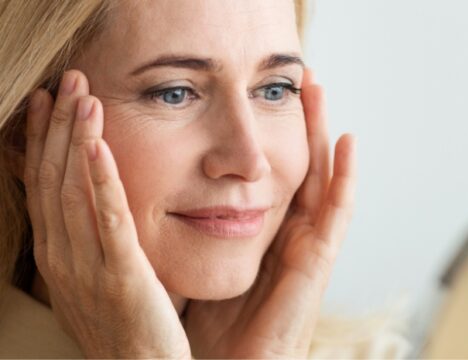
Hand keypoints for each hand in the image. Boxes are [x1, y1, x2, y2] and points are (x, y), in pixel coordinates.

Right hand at [24, 70, 190, 358]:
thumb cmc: (122, 322)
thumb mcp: (93, 277)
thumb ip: (88, 238)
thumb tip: (88, 199)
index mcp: (58, 254)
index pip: (44, 184)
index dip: (43, 139)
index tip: (49, 100)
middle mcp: (63, 256)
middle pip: (53, 179)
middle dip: (57, 126)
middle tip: (67, 79)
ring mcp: (88, 267)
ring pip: (74, 192)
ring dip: (76, 140)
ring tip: (83, 97)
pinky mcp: (122, 276)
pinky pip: (109, 221)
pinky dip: (101, 181)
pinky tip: (99, 146)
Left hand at [182, 68, 356, 357]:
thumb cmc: (204, 325)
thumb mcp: (192, 264)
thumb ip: (186, 229)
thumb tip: (160, 191)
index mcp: (258, 236)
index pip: (270, 175)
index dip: (269, 135)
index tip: (259, 97)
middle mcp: (285, 237)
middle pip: (297, 168)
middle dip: (298, 124)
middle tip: (295, 80)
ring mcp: (304, 250)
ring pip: (320, 180)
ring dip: (321, 135)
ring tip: (318, 91)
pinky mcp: (314, 267)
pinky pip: (336, 216)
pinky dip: (345, 178)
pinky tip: (344, 141)